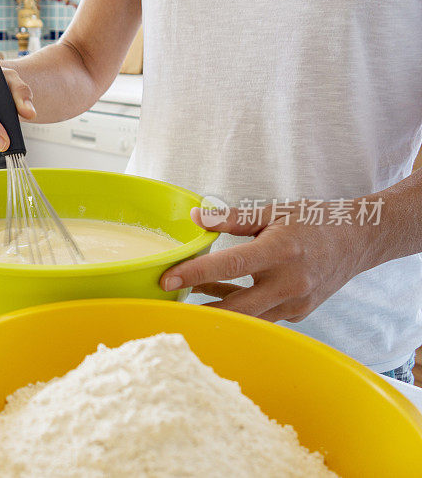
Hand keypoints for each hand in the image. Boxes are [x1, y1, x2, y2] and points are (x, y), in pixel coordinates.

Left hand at [159, 202, 375, 321]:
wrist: (360, 240)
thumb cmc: (315, 221)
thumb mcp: (274, 211)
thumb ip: (233, 217)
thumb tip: (197, 216)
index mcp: (281, 250)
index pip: (231, 264)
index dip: (196, 274)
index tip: (167, 280)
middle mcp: (290, 282)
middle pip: (236, 307)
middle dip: (199, 310)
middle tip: (167, 306)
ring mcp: (296, 303)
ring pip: (247, 317)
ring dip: (215, 310)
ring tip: (185, 299)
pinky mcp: (298, 314)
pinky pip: (259, 316)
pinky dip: (236, 308)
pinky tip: (215, 295)